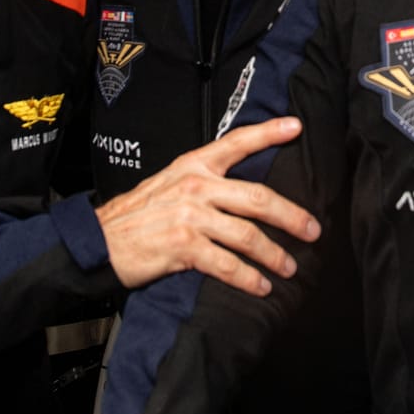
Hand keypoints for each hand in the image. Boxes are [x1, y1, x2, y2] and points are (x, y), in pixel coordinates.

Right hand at [94, 117, 319, 295]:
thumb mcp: (170, 182)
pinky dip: (248, 278)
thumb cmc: (138, 214)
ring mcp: (190, 217)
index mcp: (194, 165)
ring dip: (274, 255)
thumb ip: (203, 180)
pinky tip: (260, 286)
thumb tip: (241, 190)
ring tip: (289, 268)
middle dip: (291, 216)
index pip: (237, 142)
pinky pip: (227, 264)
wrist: (101, 241)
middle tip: (313, 231)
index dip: (268, 133)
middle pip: (257, 198)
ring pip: (247, 235)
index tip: (296, 127)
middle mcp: (196, 186)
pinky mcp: (184, 247)